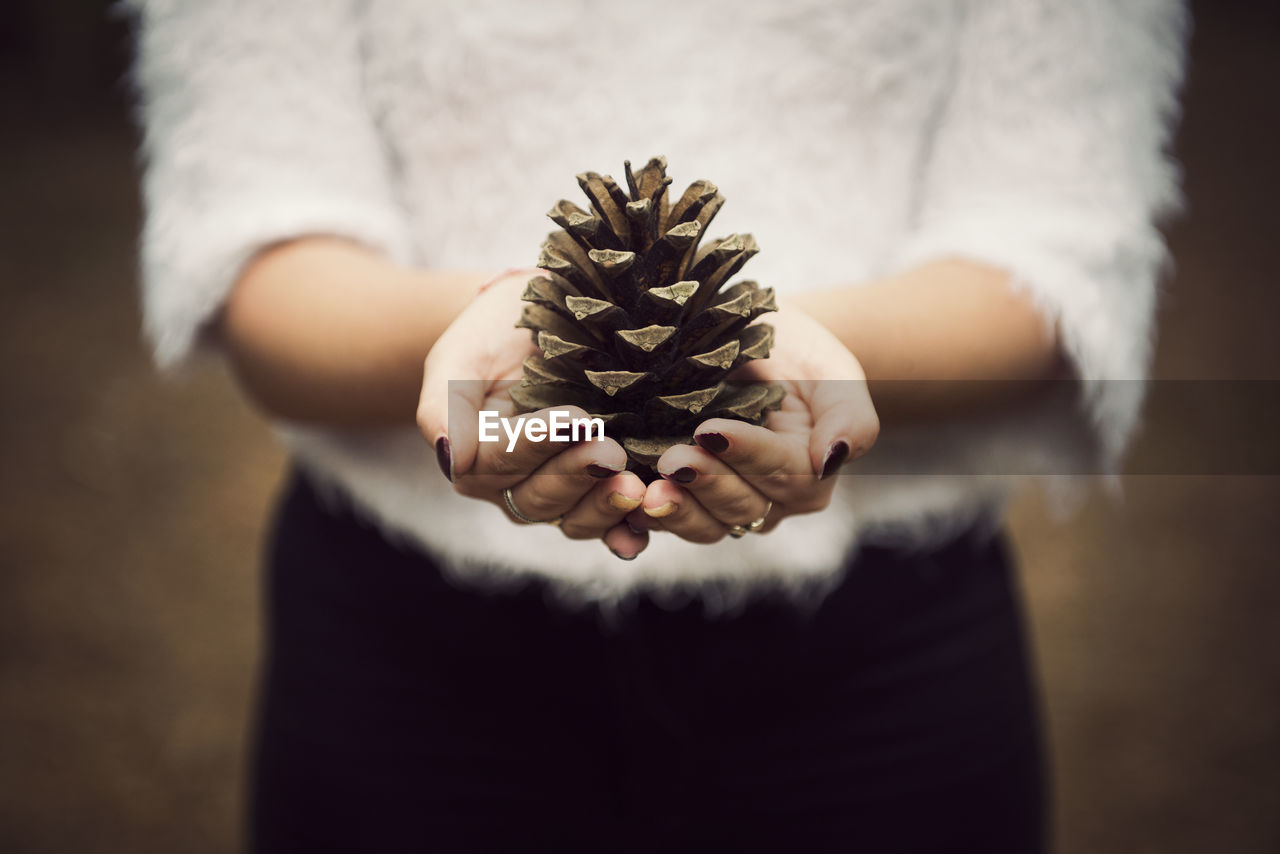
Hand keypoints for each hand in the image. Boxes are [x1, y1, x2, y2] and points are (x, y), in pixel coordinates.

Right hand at [417, 273, 650, 558]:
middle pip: (540, 496)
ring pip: (574, 517)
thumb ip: (445, 405)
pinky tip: (640, 531)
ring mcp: (558, 495)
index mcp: (475, 459)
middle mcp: (513, 487)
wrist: (539, 322)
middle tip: (610, 450)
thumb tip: (447, 455)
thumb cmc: (492, 336)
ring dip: (604, 505)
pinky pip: (610, 525)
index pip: (502, 460)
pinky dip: (625, 532)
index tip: (573, 418)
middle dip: (577, 473)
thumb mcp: (460, 357)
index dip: (536, 443)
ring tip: (633, 485)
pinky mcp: (599, 494)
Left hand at [630, 298, 878, 542]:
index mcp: (807, 473)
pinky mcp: (680, 500)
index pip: (783, 473)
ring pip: (702, 524)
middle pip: (740, 506)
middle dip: (705, 483)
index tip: (713, 429)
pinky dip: (639, 520)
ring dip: (672, 509)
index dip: (748, 454)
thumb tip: (832, 457)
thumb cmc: (801, 357)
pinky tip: (620, 506)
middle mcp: (767, 499)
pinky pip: (663, 522)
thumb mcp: (835, 374)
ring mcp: (721, 505)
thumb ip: (849, 417)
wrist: (754, 349)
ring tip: (643, 487)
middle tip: (672, 458)